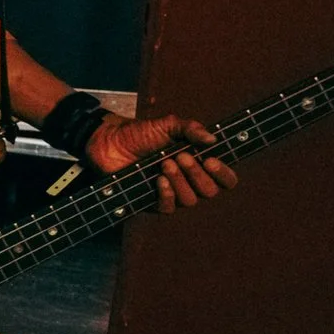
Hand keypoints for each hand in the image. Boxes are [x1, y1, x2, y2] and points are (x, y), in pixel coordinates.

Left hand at [86, 112, 236, 210]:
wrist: (109, 141)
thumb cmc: (139, 133)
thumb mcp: (167, 125)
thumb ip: (190, 129)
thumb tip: (213, 139)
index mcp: (198, 164)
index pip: (225, 179)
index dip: (223, 174)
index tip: (211, 160)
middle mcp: (189, 181)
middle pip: (210, 191)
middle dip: (197, 174)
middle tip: (180, 157)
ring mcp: (172, 192)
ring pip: (190, 200)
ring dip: (180, 181)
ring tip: (164, 164)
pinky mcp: (152, 201)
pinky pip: (169, 208)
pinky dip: (167, 194)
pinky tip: (158, 181)